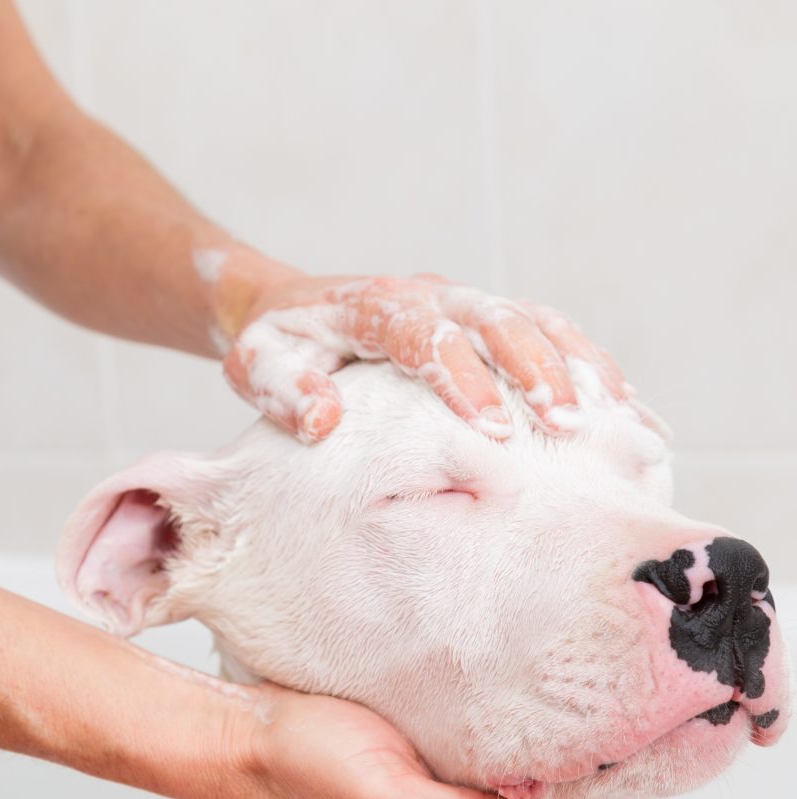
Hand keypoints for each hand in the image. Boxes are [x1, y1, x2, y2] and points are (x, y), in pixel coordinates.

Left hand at [222, 273, 625, 443]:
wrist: (289, 309)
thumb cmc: (274, 344)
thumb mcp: (255, 365)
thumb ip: (281, 388)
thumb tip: (323, 420)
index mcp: (373, 305)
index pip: (424, 335)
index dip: (462, 378)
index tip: (492, 427)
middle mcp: (426, 295)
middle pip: (494, 320)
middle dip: (536, 370)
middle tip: (567, 424)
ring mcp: (458, 302)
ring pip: (531, 319)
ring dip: (572, 364)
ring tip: (614, 415)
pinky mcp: (479, 318)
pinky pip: (542, 328)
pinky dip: (582, 360)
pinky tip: (619, 400)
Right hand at [251, 683, 641, 798]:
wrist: (257, 730)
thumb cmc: (311, 771)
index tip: (652, 766)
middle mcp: (458, 790)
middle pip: (546, 787)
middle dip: (594, 764)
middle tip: (642, 721)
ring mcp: (441, 754)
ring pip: (518, 751)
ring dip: (559, 734)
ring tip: (605, 698)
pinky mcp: (423, 719)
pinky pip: (483, 719)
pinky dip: (517, 708)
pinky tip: (534, 682)